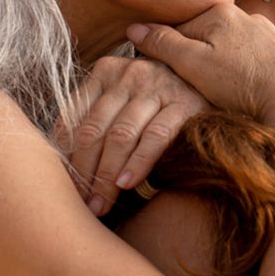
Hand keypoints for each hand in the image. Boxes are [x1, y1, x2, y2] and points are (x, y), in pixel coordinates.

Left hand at [56, 55, 210, 216]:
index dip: (65, 156)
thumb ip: (96, 119)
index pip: (73, 117)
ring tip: (101, 203)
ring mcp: (157, 86)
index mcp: (105, 71)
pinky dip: (138, 162)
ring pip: (121, 135)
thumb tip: (64, 162)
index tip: (64, 187)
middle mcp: (128, 74)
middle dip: (85, 172)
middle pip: (94, 130)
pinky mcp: (184, 103)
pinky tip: (127, 184)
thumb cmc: (158, 100)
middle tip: (81, 204)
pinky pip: (155, 137)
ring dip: (107, 175)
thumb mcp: (123, 99)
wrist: (210, 82)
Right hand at [125, 3, 274, 123]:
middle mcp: (250, 18)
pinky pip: (268, 64)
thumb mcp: (191, 65)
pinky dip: (259, 76)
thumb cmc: (241, 84)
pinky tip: (258, 94)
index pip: (182, 30)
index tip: (173, 79)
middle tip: (203, 91)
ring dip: (232, 69)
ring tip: (230, 96)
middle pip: (212, 39)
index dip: (172, 57)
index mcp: (221, 14)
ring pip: (241, 52)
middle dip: (203, 62)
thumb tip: (134, 28)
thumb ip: (163, 44)